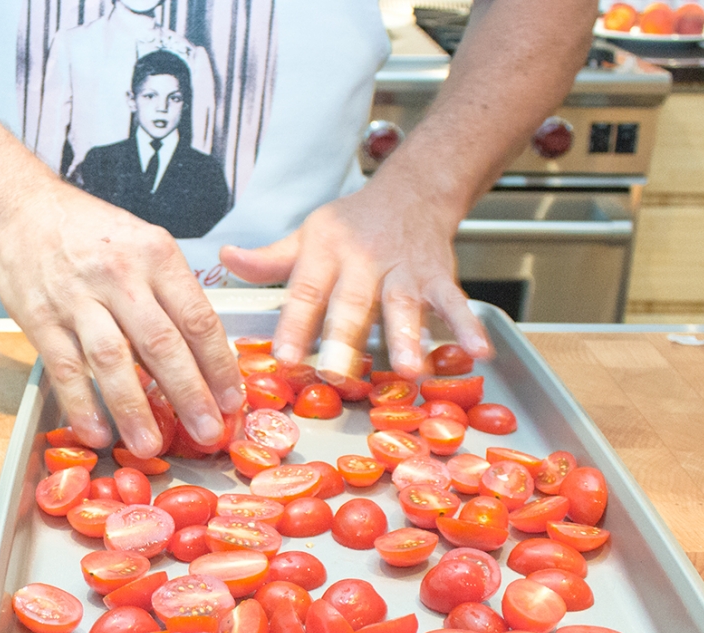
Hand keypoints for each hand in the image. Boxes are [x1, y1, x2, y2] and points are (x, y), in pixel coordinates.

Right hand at [0, 177, 244, 456]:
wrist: (21, 208)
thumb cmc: (93, 234)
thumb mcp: (144, 246)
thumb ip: (172, 296)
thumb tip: (206, 359)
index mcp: (156, 256)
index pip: (197, 318)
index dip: (219, 366)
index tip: (232, 402)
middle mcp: (120, 275)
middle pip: (161, 344)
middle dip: (189, 395)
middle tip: (207, 435)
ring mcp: (77, 297)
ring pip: (113, 360)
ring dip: (134, 409)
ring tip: (150, 446)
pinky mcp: (40, 317)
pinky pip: (64, 368)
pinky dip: (81, 404)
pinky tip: (97, 433)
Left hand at [219, 172, 491, 380]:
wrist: (413, 188)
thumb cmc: (353, 223)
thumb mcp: (306, 234)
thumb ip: (269, 258)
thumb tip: (225, 258)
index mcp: (326, 252)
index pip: (306, 290)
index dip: (295, 324)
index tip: (285, 358)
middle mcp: (364, 260)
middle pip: (354, 303)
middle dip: (347, 338)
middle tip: (338, 373)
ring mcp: (404, 269)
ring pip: (405, 304)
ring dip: (408, 337)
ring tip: (410, 369)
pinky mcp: (439, 275)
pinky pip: (454, 301)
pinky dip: (468, 325)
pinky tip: (478, 352)